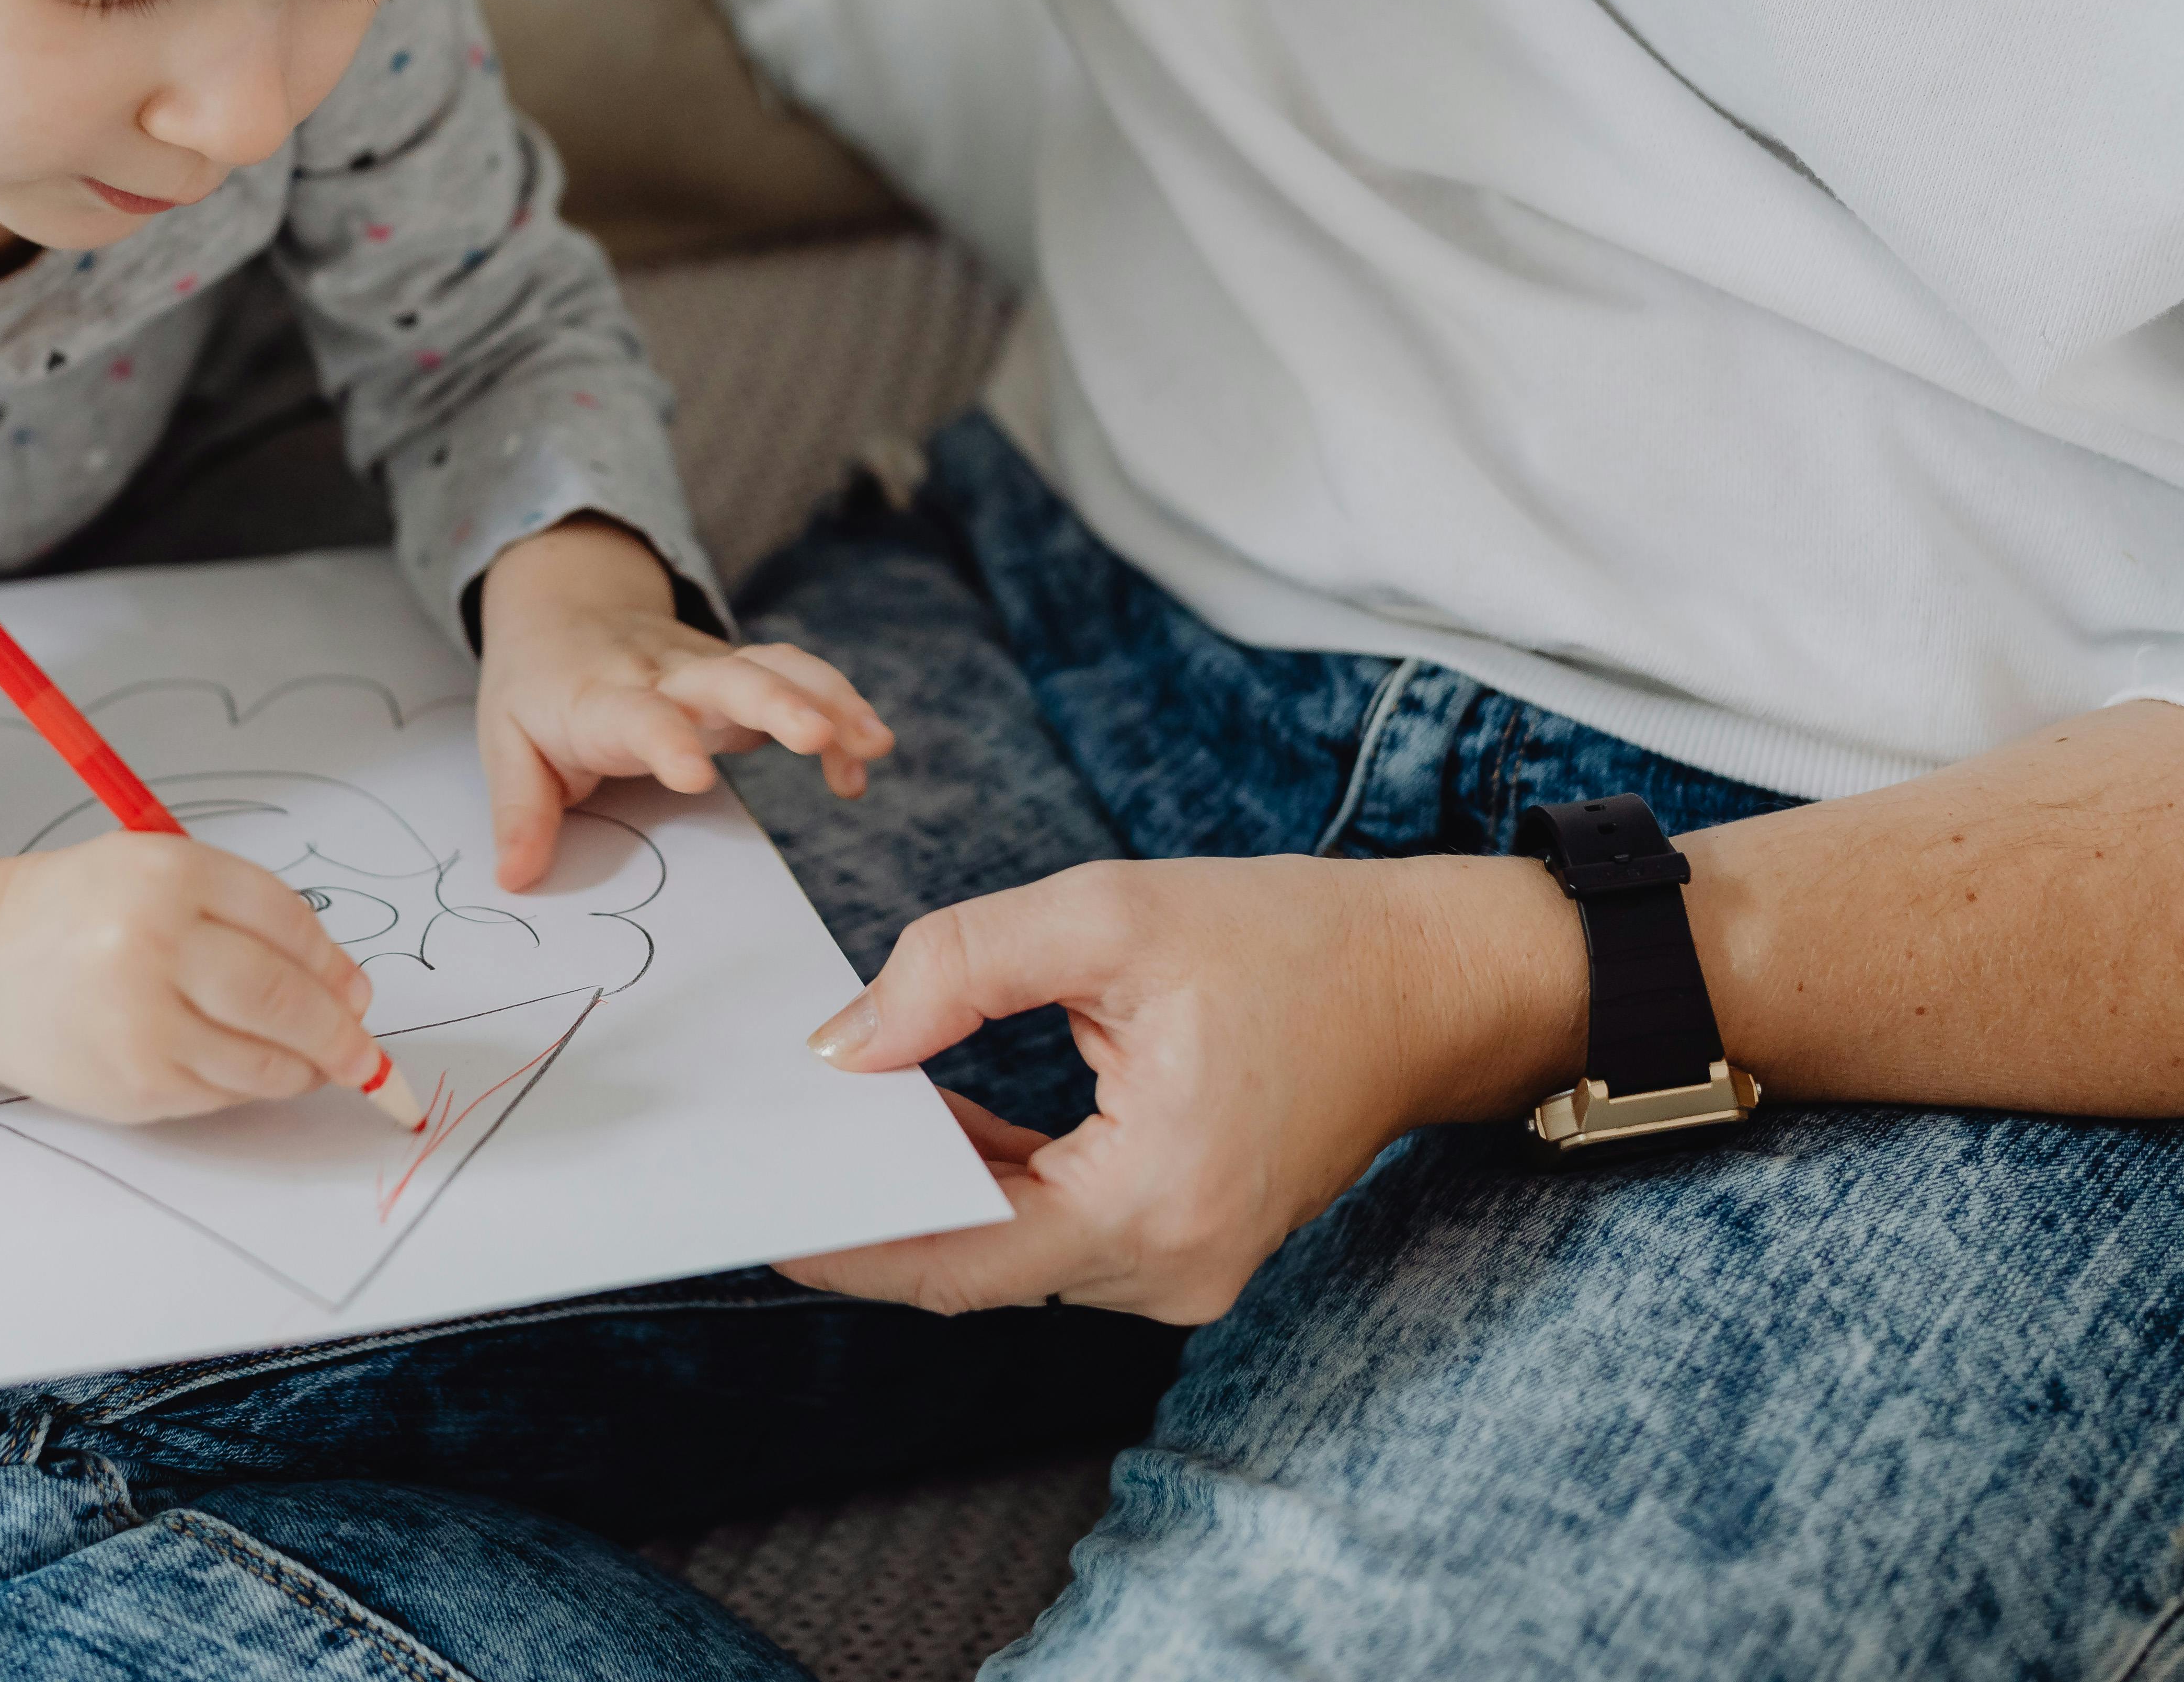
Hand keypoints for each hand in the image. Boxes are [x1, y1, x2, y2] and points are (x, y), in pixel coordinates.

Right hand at [0, 835, 384, 1120]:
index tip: (357, 990)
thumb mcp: (157, 871)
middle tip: (361, 1046)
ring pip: (265, 1058)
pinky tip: (253, 1072)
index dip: (336, 965)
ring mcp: (141, 1020)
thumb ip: (249, 914)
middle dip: (340, 1031)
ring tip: (314, 1062)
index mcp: (168, 874)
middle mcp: (153, 943)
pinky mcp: (133, 1081)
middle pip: (285, 997)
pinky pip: (224, 1094)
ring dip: (306, 1067)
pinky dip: (254, 1087)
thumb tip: (347, 989)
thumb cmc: (77, 913)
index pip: (290, 924)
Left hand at [475, 516, 893, 887]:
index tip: (695, 776)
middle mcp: (663, 675)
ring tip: (874, 743)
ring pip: (775, 666)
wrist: (563, 606)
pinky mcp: (737, 669)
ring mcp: (707, 667)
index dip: (667, 740)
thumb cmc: (538, 688)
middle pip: (725, 677)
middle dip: (774, 703)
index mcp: (600, 698)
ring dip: (828, 698)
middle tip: (816, 736)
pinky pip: (795, 675)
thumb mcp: (507, 744)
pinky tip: (863, 757)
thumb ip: (520, 812)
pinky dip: (837, 707)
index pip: (637, 715)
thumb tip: (514, 879)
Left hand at [779, 853, 1581, 1323]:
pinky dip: (994, 1178)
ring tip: (833, 1121)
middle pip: (977, 1260)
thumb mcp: (1110, 916)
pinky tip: (933, 1116)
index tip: (755, 1209)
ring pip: (1014, 1248)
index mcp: (1156, 1200)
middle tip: (769, 1149)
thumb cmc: (1288, 938)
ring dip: (932, 1186)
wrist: (1428, 980)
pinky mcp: (1190, 1241)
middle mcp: (1174, 1265)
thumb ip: (959, 968)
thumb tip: (841, 1046)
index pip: (958, 1253)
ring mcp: (1188, 1266)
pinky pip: (1059, 1229)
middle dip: (874, 1203)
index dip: (848, 1237)